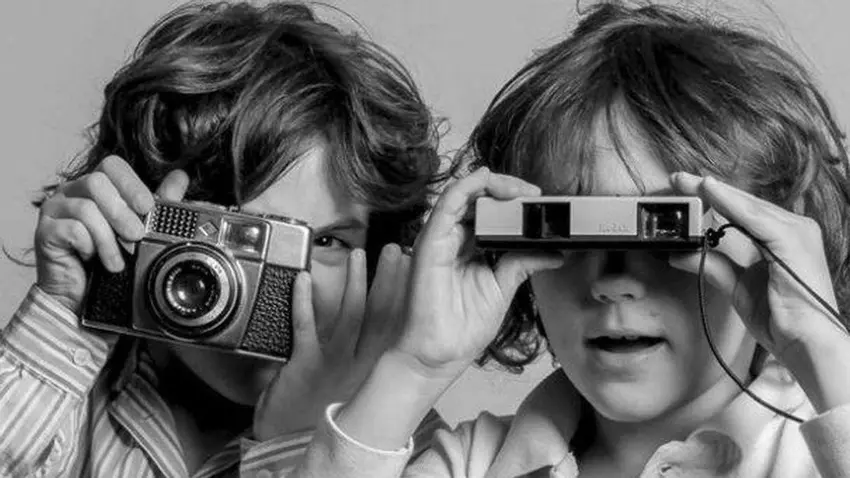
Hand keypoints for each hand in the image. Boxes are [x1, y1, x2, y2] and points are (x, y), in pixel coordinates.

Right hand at [34, 155, 187, 313]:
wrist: (81, 296)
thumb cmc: (107, 259)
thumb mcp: (138, 229)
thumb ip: (156, 204)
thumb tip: (181, 177)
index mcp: (95, 186)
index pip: (112, 165)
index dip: (131, 183)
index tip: (147, 207)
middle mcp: (72, 192)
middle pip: (97, 181)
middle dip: (122, 212)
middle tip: (136, 236)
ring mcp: (54, 210)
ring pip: (85, 207)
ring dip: (109, 236)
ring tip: (118, 258)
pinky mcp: (45, 232)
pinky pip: (71, 228)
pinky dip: (90, 246)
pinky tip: (95, 259)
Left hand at [253, 244, 408, 439]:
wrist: (296, 448)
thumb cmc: (329, 418)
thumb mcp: (361, 392)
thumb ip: (374, 365)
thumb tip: (396, 343)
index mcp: (378, 370)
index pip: (400, 327)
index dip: (408, 297)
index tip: (416, 270)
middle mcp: (362, 365)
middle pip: (381, 316)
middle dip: (389, 281)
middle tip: (396, 251)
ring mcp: (334, 364)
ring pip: (349, 317)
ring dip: (353, 283)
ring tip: (358, 256)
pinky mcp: (305, 365)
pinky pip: (305, 328)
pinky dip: (304, 302)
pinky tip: (305, 279)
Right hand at [392, 167, 563, 379]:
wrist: (439, 355)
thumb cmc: (462, 327)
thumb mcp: (503, 287)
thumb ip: (523, 263)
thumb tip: (554, 252)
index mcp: (469, 248)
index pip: (490, 211)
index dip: (513, 200)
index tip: (540, 202)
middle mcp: (453, 239)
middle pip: (478, 198)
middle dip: (508, 188)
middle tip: (534, 194)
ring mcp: (440, 238)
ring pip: (463, 193)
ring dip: (493, 184)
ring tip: (520, 190)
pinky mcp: (429, 242)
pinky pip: (447, 203)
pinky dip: (468, 186)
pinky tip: (487, 180)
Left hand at [669, 172, 843, 369]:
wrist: (805, 342)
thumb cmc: (780, 318)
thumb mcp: (737, 287)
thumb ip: (712, 267)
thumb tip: (680, 255)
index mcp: (782, 238)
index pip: (742, 212)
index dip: (712, 199)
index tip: (683, 189)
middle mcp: (792, 229)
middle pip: (743, 203)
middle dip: (708, 190)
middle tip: (676, 178)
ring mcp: (796, 232)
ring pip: (747, 205)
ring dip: (715, 192)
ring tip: (687, 182)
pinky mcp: (792, 240)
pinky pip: (754, 218)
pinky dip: (730, 204)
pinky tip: (710, 192)